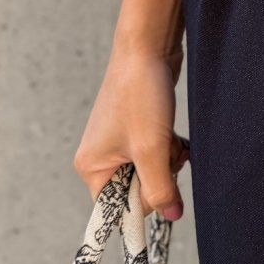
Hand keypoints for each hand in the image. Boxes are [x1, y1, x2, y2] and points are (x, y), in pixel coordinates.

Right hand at [73, 41, 189, 218]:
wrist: (148, 48)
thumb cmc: (141, 96)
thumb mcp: (151, 150)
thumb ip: (161, 189)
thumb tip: (171, 215)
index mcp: (90, 167)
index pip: (114, 209)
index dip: (141, 205)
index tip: (161, 193)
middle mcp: (100, 156)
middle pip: (137, 189)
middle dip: (159, 174)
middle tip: (163, 151)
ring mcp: (118, 142)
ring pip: (151, 169)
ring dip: (167, 158)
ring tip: (167, 135)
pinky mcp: (137, 128)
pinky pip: (156, 152)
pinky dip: (168, 145)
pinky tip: (173, 132)